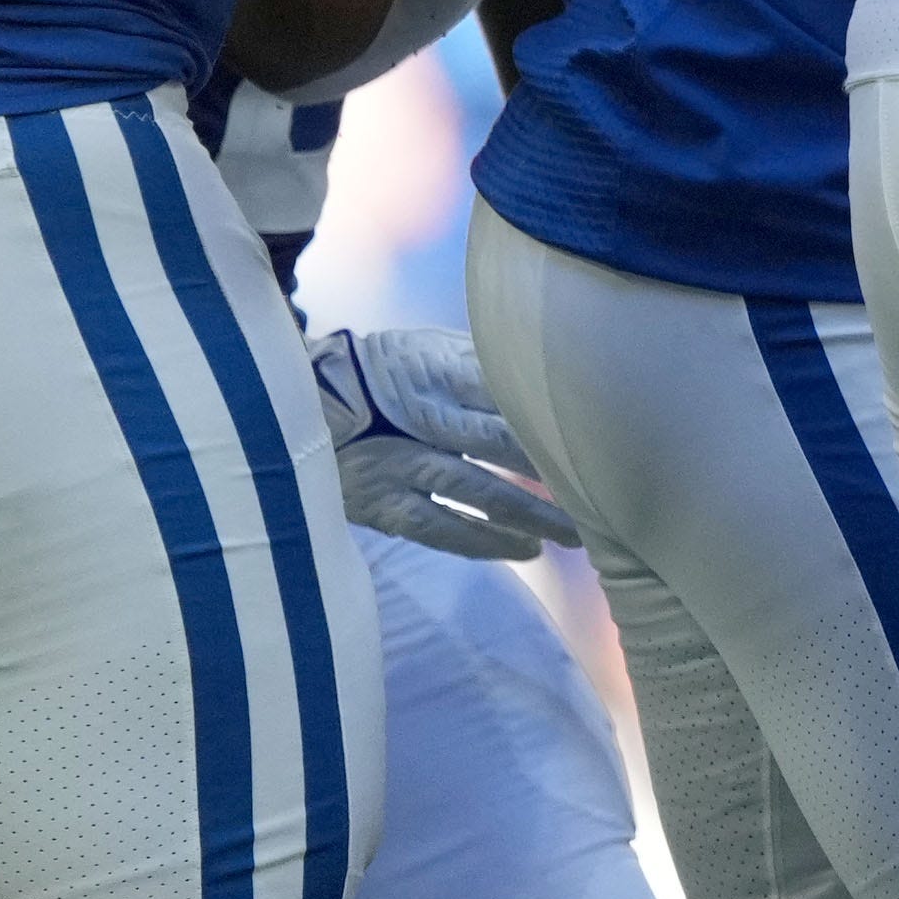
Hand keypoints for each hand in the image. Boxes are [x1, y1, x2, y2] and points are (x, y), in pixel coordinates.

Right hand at [309, 326, 576, 560]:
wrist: (294, 405)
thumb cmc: (373, 371)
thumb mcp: (423, 347)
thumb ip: (475, 361)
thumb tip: (532, 370)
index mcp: (436, 372)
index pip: (507, 394)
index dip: (551, 417)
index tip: (598, 434)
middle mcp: (424, 418)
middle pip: (502, 443)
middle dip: (555, 468)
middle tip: (605, 489)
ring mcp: (401, 465)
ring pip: (480, 493)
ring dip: (533, 514)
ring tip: (578, 534)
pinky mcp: (383, 504)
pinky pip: (442, 529)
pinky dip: (486, 542)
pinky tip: (526, 551)